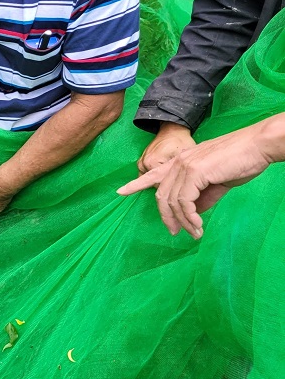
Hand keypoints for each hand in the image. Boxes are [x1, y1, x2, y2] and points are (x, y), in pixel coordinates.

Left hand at [118, 121, 280, 237]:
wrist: (258, 146)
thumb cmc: (242, 160)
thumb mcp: (218, 182)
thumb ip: (203, 196)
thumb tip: (194, 211)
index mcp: (181, 161)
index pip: (153, 173)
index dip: (136, 184)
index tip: (120, 192)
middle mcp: (178, 162)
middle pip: (161, 195)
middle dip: (166, 216)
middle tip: (175, 232)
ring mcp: (184, 165)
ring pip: (173, 201)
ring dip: (183, 221)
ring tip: (194, 233)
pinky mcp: (194, 172)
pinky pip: (185, 202)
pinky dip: (190, 217)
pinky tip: (197, 225)